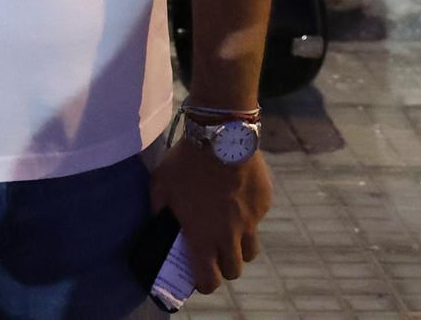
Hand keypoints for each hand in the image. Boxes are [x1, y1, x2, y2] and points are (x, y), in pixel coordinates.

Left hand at [148, 135, 270, 292]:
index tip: (200, 277)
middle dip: (224, 267)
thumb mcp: (160, 185)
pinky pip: (257, 219)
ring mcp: (251, 221)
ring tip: (229, 231)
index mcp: (203, 237)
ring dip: (240, 247)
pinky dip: (248, 216)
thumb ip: (159, 209)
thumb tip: (157, 220)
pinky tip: (236, 197)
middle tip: (214, 252)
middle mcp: (230, 235)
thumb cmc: (186, 162)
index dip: (204, 283)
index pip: (209, 280)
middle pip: (235, 270)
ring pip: (251, 250)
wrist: (222, 136)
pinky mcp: (264, 204)